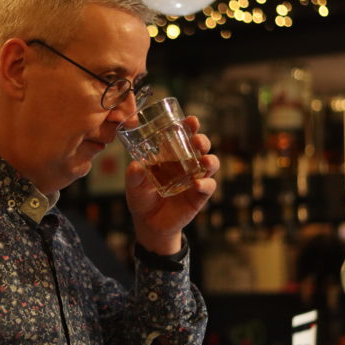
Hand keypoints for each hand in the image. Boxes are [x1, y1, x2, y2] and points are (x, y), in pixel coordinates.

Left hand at [125, 115, 218, 255]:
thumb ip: (134, 176)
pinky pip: (209, 186)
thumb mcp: (133, 186)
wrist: (149, 224)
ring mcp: (195, 179)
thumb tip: (136, 166)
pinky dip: (205, 184)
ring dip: (210, 160)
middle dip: (202, 140)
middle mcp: (186, 164)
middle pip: (201, 146)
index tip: (190, 120)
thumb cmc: (142, 198)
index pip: (183, 136)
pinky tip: (196, 184)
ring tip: (203, 161)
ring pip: (211, 164)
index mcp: (171, 155)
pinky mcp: (199, 195)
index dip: (190, 126)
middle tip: (196, 140)